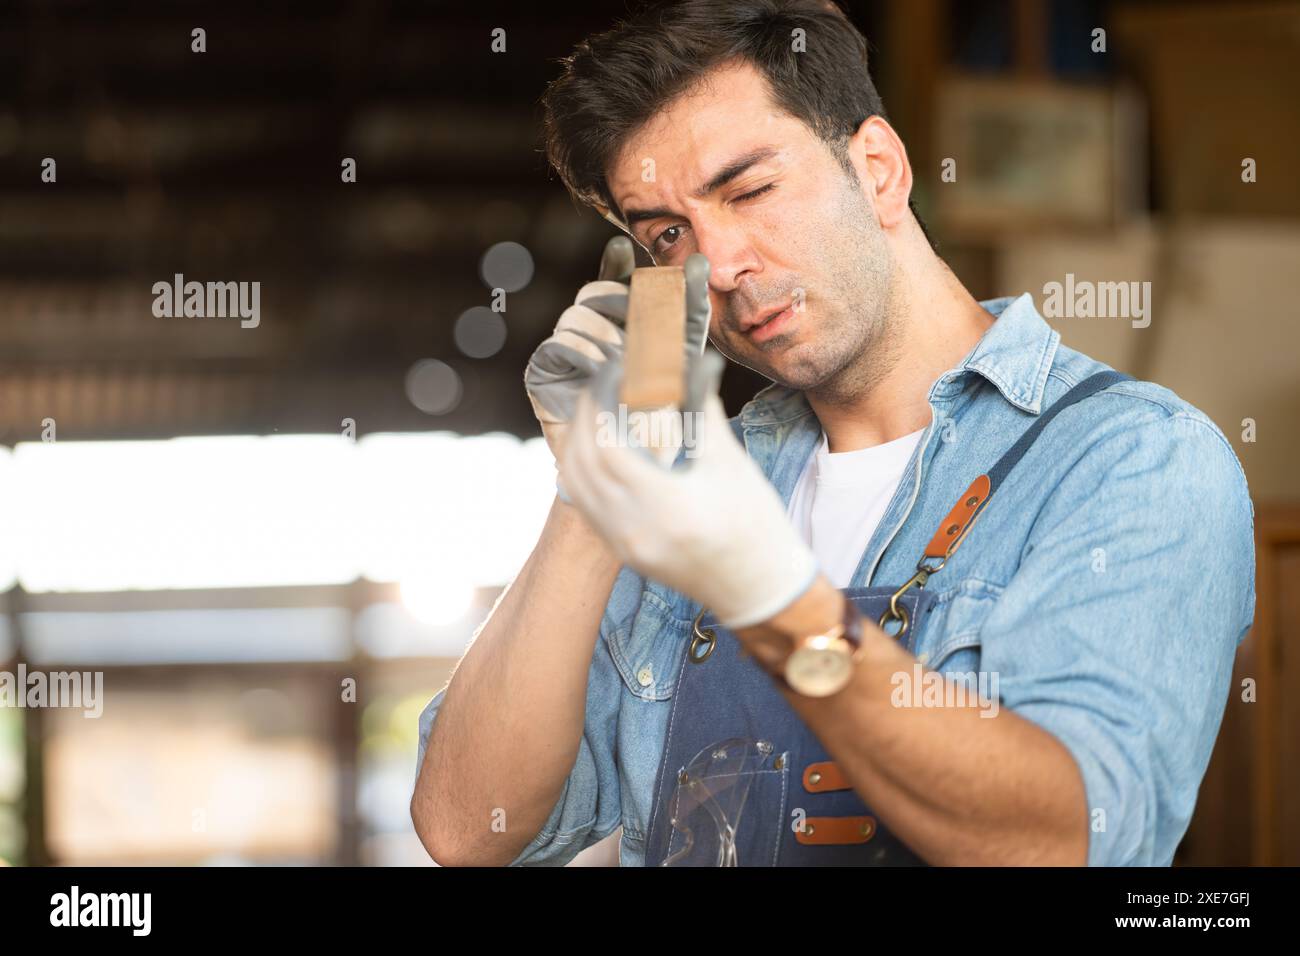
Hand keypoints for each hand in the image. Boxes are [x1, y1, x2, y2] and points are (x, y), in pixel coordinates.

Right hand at [524, 237, 709, 497]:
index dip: (616, 265)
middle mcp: (589, 333)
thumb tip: (698, 263)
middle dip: (619, 303)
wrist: (631, 466)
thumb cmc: (661, 416)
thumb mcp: (682, 359)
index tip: (624, 248)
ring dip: (607, 334)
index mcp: (619, 327)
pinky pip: (560, 344)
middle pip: (595, 293)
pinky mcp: (543, 372)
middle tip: (641, 323)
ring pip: (578, 316)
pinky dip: (585, 352)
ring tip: (628, 360)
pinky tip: (603, 368)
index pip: (615, 283)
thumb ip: (688, 313)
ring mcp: (564, 351)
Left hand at [561, 339, 818, 630]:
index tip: (614, 373)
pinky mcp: (622, 553)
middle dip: (585, 416)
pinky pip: (585, 505)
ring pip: (575, 484)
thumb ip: (702, 410)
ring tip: (596, 411)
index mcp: (667, 506)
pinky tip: (598, 448)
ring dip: (577, 442)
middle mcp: (636, 530)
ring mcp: (625, 545)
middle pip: (583, 462)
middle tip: (601, 385)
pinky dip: (583, 471)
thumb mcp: (731, 463)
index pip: (608, 445)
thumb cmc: (756, 525)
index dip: (602, 402)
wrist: (759, 588)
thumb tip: (691, 364)